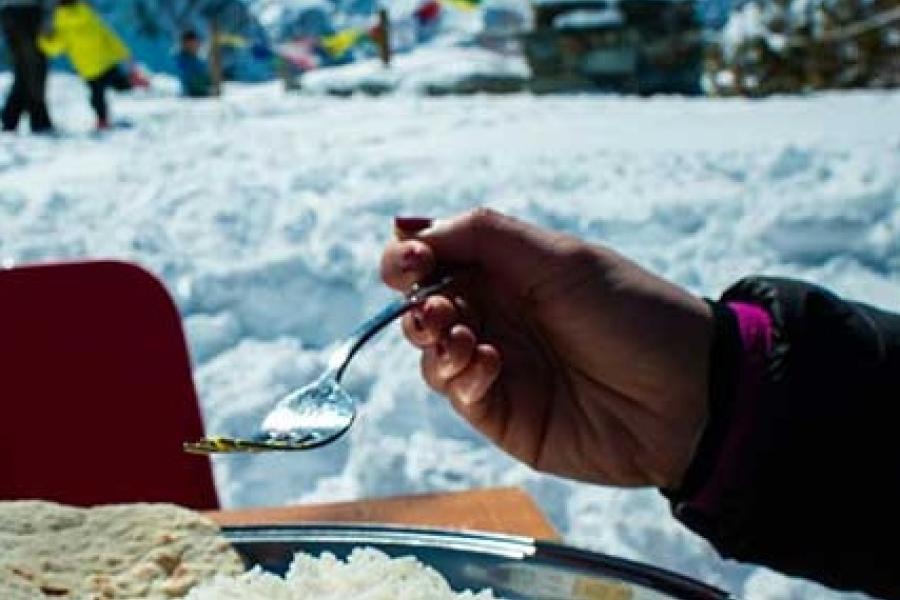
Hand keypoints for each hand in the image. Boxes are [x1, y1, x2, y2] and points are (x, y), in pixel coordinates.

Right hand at [381, 209, 712, 488]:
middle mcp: (495, 314)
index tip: (410, 262)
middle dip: (416, 304)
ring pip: (430, 352)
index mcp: (506, 270)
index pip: (432, 259)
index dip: (407, 259)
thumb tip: (404, 226)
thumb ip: (481, 237)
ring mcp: (495, 364)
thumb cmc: (631, 311)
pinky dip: (460, 376)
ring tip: (465, 339)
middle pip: (421, 306)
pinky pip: (457, 392)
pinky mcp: (501, 413)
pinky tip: (489, 366)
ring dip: (434, 340)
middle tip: (436, 309)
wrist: (687, 394)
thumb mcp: (559, 259)